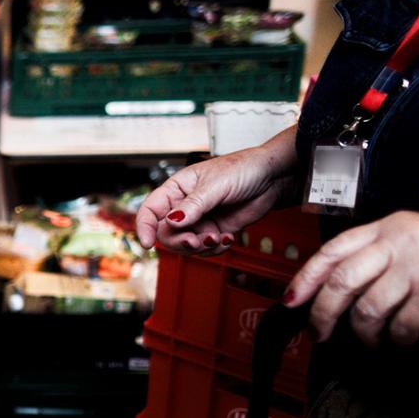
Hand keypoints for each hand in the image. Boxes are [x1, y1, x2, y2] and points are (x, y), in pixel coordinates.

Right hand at [136, 147, 297, 252]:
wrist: (273, 177)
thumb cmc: (242, 169)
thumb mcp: (215, 185)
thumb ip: (193, 206)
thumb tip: (171, 222)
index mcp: (176, 189)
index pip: (150, 210)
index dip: (145, 228)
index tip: (148, 244)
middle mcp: (184, 206)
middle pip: (167, 233)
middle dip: (180, 241)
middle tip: (196, 241)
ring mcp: (201, 220)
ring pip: (186, 244)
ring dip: (201, 246)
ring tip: (218, 238)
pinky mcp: (217, 230)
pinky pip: (207, 248)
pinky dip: (216, 248)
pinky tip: (228, 238)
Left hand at [284, 213, 418, 345]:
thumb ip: (383, 254)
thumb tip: (342, 287)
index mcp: (390, 226)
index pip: (333, 250)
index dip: (306, 277)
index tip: (291, 299)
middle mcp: (399, 242)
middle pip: (341, 281)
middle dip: (323, 314)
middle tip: (320, 334)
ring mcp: (418, 267)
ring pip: (368, 309)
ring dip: (366, 336)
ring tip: (374, 343)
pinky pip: (401, 325)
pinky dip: (398, 341)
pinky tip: (404, 342)